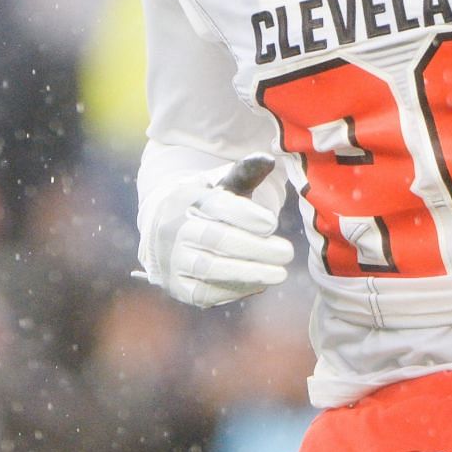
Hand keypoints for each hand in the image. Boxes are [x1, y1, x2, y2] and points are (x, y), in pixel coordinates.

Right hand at [139, 156, 293, 307]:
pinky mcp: (177, 287)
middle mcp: (172, 229)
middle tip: (287, 252)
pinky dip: (235, 289)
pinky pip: (207, 292)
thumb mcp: (220, 184)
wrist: (165, 235)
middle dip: (255, 247)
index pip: (215, 205)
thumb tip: (268, 159)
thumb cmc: (205, 207)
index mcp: (184, 197)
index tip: (272, 223)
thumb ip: (245, 172)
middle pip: (215, 238)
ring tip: (280, 273)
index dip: (244, 215)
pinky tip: (259, 284)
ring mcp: (171, 260)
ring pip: (211, 268)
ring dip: (249, 272)